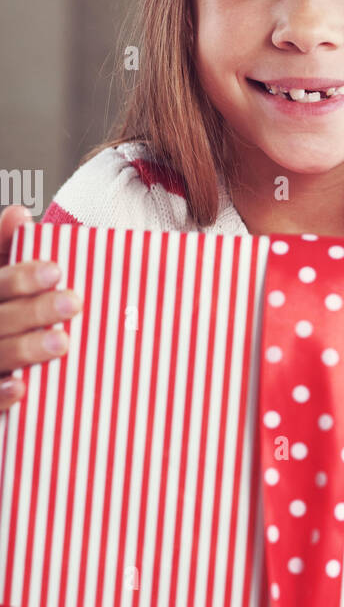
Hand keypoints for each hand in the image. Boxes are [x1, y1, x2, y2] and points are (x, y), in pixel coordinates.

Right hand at [0, 205, 82, 412]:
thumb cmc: (5, 315)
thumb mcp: (3, 284)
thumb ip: (6, 250)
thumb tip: (18, 212)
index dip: (21, 277)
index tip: (56, 270)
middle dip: (33, 310)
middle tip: (72, 303)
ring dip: (25, 349)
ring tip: (61, 343)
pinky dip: (0, 394)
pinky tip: (23, 389)